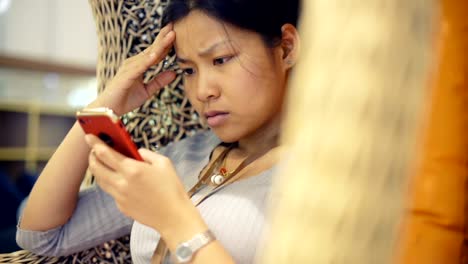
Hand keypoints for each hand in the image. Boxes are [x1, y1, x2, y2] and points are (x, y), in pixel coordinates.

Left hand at [84, 134, 205, 234]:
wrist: (173, 216)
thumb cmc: (172, 188)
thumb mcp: (164, 163)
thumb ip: (147, 154)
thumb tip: (136, 152)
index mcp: (132, 169)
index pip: (105, 153)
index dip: (95, 143)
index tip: (88, 136)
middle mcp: (122, 183)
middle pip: (96, 167)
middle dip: (92, 156)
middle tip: (94, 150)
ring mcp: (120, 196)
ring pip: (100, 180)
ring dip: (98, 170)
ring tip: (102, 163)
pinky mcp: (121, 206)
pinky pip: (111, 191)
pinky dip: (111, 183)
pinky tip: (119, 180)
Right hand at [90, 24, 176, 115]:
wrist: (109, 110)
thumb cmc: (125, 99)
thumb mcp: (147, 90)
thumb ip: (159, 81)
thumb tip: (174, 73)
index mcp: (139, 65)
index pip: (155, 52)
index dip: (165, 43)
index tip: (175, 33)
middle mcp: (134, 63)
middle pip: (152, 48)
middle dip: (163, 37)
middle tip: (173, 25)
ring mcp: (129, 68)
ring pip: (148, 54)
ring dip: (160, 44)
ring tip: (170, 35)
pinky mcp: (126, 75)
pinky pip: (140, 66)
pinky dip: (148, 59)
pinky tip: (157, 54)